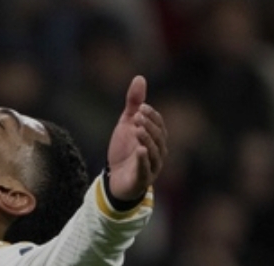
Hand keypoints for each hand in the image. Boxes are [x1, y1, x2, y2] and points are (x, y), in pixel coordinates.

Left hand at [106, 76, 168, 200]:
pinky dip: (143, 160)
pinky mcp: (142, 180)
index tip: (140, 107)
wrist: (114, 178)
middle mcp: (158, 152)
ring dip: (147, 140)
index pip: (159, 125)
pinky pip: (145, 169)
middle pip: (158, 138)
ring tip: (137, 129)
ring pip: (154, 153)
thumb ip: (134, 104)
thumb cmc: (124, 150)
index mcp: (157, 139)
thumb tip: (139, 77)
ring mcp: (152, 167)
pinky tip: (140, 150)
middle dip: (149, 126)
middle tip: (137, 116)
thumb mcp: (126, 124)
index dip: (151, 116)